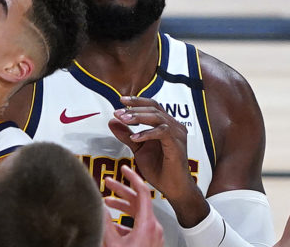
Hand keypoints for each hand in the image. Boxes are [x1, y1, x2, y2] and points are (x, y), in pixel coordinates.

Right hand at [102, 165, 163, 246]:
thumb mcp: (112, 240)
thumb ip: (104, 221)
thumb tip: (97, 204)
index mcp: (148, 223)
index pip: (142, 192)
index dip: (132, 177)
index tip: (123, 168)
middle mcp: (154, 228)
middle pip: (138, 201)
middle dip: (121, 191)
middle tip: (107, 183)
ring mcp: (154, 236)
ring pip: (138, 213)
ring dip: (121, 206)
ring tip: (106, 203)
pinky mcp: (150, 243)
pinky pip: (139, 225)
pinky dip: (125, 220)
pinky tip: (113, 224)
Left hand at [108, 96, 207, 225]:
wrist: (173, 188)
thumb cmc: (159, 169)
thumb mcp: (138, 149)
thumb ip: (126, 135)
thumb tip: (112, 121)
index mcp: (166, 125)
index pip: (152, 105)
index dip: (137, 101)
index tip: (121, 100)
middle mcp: (174, 126)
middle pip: (154, 108)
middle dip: (133, 109)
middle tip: (117, 112)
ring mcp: (177, 135)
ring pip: (157, 117)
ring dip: (138, 117)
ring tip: (123, 120)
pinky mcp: (177, 145)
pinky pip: (162, 132)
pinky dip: (147, 133)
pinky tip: (134, 138)